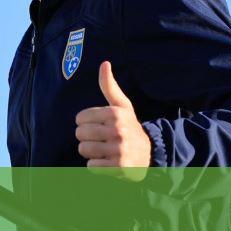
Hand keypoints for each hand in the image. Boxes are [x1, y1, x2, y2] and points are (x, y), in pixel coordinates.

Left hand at [75, 61, 150, 180]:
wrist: (149, 152)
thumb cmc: (129, 126)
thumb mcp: (122, 105)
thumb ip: (109, 86)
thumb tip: (104, 63)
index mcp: (115, 113)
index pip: (80, 118)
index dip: (85, 122)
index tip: (97, 124)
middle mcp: (118, 131)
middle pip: (80, 134)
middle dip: (86, 137)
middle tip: (99, 138)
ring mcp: (119, 150)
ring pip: (84, 150)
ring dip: (91, 151)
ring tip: (103, 149)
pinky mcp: (118, 167)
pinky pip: (91, 166)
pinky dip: (96, 166)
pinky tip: (108, 161)